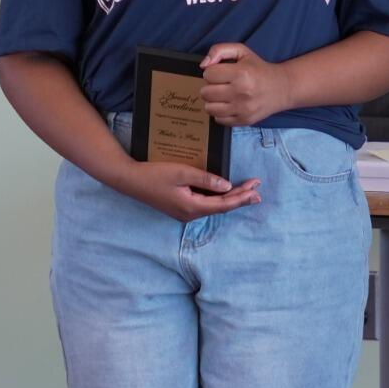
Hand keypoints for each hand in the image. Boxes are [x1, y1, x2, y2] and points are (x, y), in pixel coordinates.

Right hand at [109, 158, 260, 222]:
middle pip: (221, 207)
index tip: (256, 191)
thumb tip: (227, 186)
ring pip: (214, 206)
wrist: (130, 180)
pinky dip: (218, 197)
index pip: (223, 204)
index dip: (241, 198)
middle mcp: (190, 214)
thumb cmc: (154, 175)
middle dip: (240, 198)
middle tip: (258, 190)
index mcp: (192, 207)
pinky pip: (205, 204)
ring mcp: (185, 212)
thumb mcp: (182, 173)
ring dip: (231, 197)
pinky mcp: (180, 207)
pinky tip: (226, 192)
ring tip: (248, 191)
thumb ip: (206, 180)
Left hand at [200, 43, 294, 126]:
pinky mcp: (244, 120)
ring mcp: (243, 109)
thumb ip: (219, 50)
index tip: (221, 73)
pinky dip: (220, 112)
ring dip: (213, 101)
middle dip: (210, 86)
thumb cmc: (259, 68)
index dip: (212, 72)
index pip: (208, 74)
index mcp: (241, 73)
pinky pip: (218, 119)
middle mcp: (242, 92)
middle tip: (221, 84)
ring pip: (209, 108)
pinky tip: (229, 105)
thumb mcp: (242, 51)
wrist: (282, 88)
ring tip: (223, 95)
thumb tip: (203, 65)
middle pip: (206, 92)